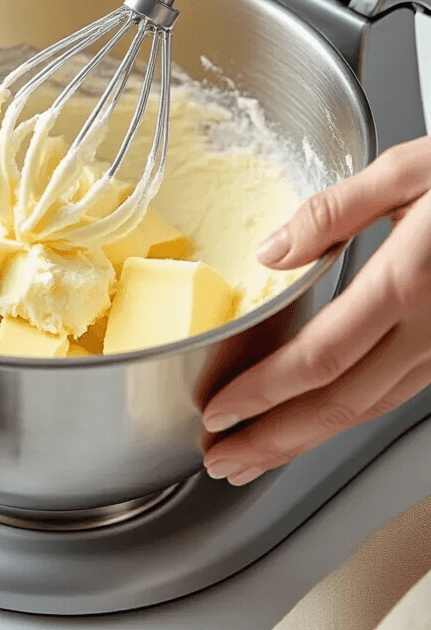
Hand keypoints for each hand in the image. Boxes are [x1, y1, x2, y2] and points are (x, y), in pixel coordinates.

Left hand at [201, 137, 430, 484]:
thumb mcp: (410, 169)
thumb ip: (334, 209)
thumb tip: (272, 250)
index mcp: (408, 282)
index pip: (319, 358)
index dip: (264, 394)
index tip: (220, 411)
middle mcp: (430, 329)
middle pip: (339, 404)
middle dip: (273, 440)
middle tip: (221, 460)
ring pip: (368, 410)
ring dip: (304, 440)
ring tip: (254, 455)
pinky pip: (394, 396)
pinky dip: (346, 416)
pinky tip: (314, 420)